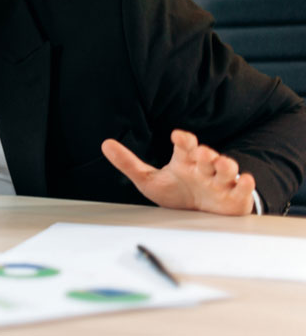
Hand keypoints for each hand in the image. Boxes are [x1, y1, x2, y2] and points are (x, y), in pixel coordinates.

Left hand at [101, 129, 254, 214]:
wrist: (197, 215)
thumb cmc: (176, 192)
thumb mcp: (149, 180)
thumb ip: (128, 163)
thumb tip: (106, 144)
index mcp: (185, 162)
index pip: (186, 146)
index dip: (184, 140)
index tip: (177, 136)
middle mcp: (204, 169)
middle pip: (209, 156)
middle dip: (207, 153)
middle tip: (202, 153)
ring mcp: (221, 183)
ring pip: (227, 169)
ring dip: (226, 165)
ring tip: (220, 164)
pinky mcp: (235, 198)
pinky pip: (243, 189)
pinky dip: (245, 184)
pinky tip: (243, 181)